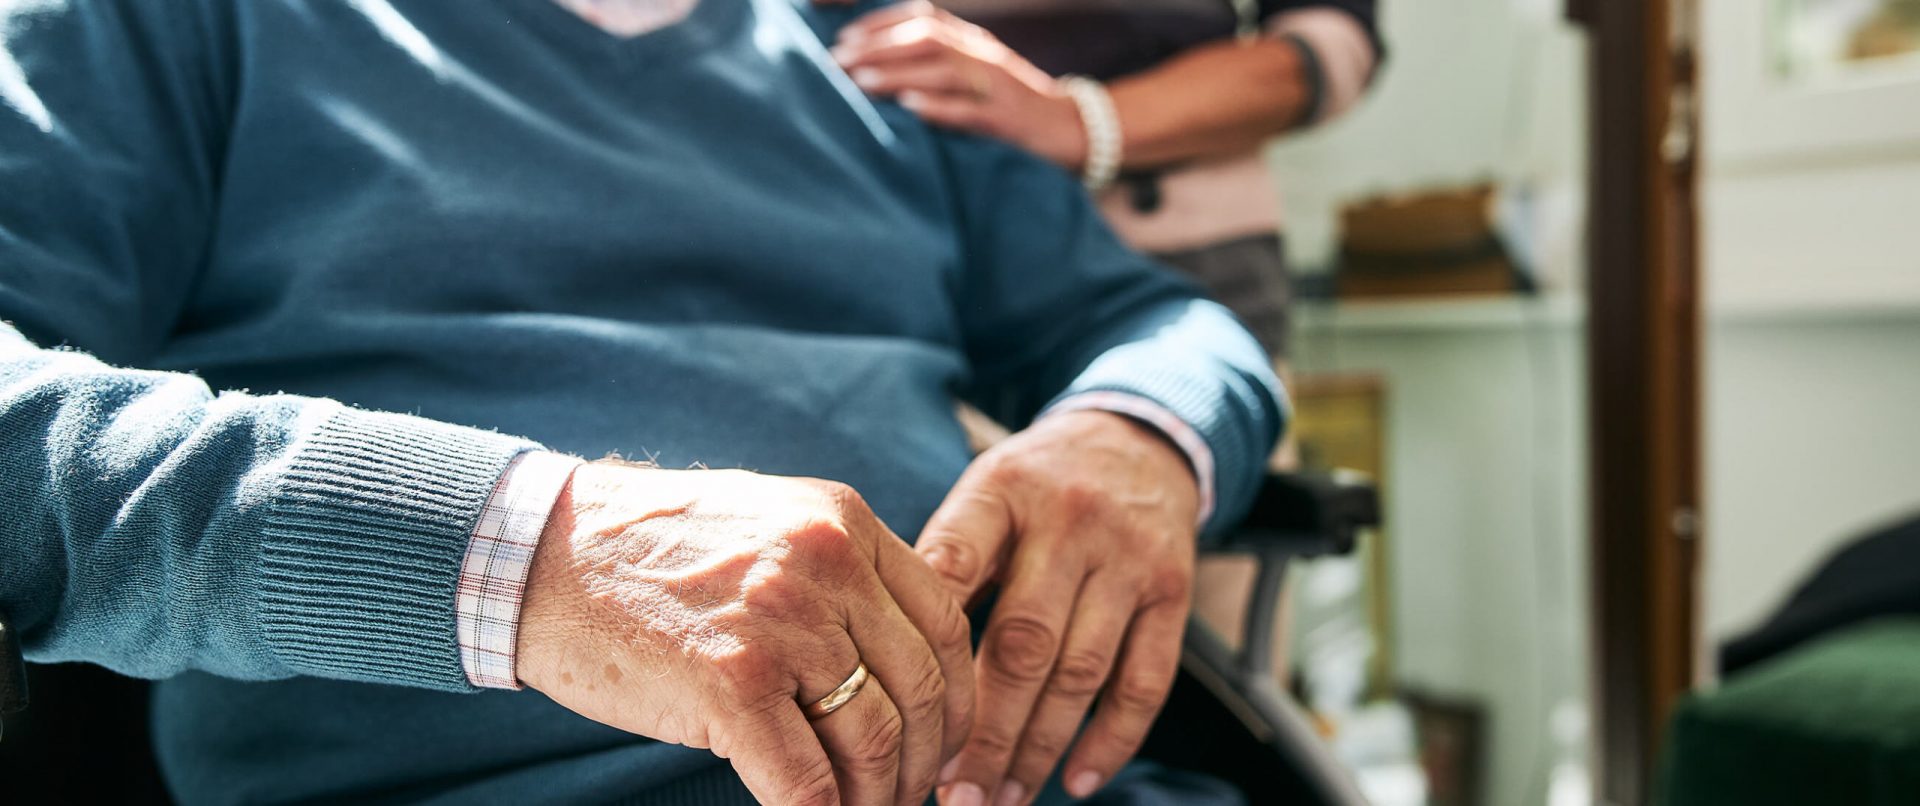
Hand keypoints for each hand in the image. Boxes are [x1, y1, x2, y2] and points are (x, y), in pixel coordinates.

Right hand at [518, 462, 974, 805]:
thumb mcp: (769, 527)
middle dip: (926, 759)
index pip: (946, 620)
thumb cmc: (651, 554)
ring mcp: (782, 623)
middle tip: (909, 795)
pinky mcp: (732, 684)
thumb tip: (899, 662)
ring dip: (878, 797)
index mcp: (844, 522)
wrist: (542, 553)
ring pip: (874, 740)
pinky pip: (806, 781)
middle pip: (923, 685)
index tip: (945, 739)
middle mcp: (827, 563)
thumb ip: (839, 576)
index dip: (957, 696)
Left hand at [829, 1, 1088, 168]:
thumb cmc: (1015, 104)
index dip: (880, 23)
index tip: (843, 37)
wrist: (1075, 130)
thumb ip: (940, 62)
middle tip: (837, 61)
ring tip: (860, 83)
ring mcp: (998, 88)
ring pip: (944, 69)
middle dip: (877, 48)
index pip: (923, 18)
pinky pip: (972, 111)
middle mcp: (984, 57)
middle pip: (926, 39)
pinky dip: (939, 108)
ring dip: (898, 73)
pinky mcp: (1008, 122)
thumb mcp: (979, 73)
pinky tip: (910, 108)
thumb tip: (880, 64)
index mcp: (975, 42)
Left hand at [917, 411, 1200, 805]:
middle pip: (1023, 642)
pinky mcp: (1173, 592)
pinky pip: (1146, 679)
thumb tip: (890, 656)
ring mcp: (1128, 559)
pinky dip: (1113, 738)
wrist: (1137, 441)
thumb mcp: (983, 491)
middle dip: (985, 730)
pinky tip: (1078, 780)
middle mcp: (1071, 522)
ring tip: (1002, 798)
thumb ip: (945, 558)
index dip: (928, 643)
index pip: (958, 563)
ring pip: (1081, 672)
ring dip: (1039, 747)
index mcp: (1003, 491)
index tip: (898, 711)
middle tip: (952, 793)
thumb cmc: (1035, 486)